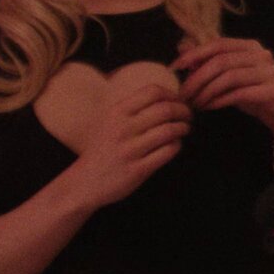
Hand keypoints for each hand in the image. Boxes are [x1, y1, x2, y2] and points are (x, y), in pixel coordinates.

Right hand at [66, 82, 190, 208]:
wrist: (85, 182)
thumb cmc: (102, 149)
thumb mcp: (109, 122)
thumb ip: (132, 109)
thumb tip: (166, 97)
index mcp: (116, 113)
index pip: (152, 92)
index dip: (172, 94)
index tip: (178, 101)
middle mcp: (123, 129)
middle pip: (165, 110)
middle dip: (183, 111)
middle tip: (188, 115)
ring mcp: (131, 150)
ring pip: (169, 130)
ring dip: (183, 128)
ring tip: (185, 129)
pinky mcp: (138, 169)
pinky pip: (168, 152)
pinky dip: (177, 145)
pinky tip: (175, 145)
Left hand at [174, 37, 273, 165]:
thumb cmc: (255, 94)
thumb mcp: (232, 76)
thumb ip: (211, 61)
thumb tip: (182, 47)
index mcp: (251, 46)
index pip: (218, 44)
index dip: (194, 54)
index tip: (175, 67)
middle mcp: (262, 55)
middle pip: (221, 61)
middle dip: (197, 78)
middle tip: (183, 94)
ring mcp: (269, 72)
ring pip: (228, 77)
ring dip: (206, 91)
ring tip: (195, 103)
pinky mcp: (272, 91)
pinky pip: (238, 94)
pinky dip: (219, 100)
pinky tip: (209, 107)